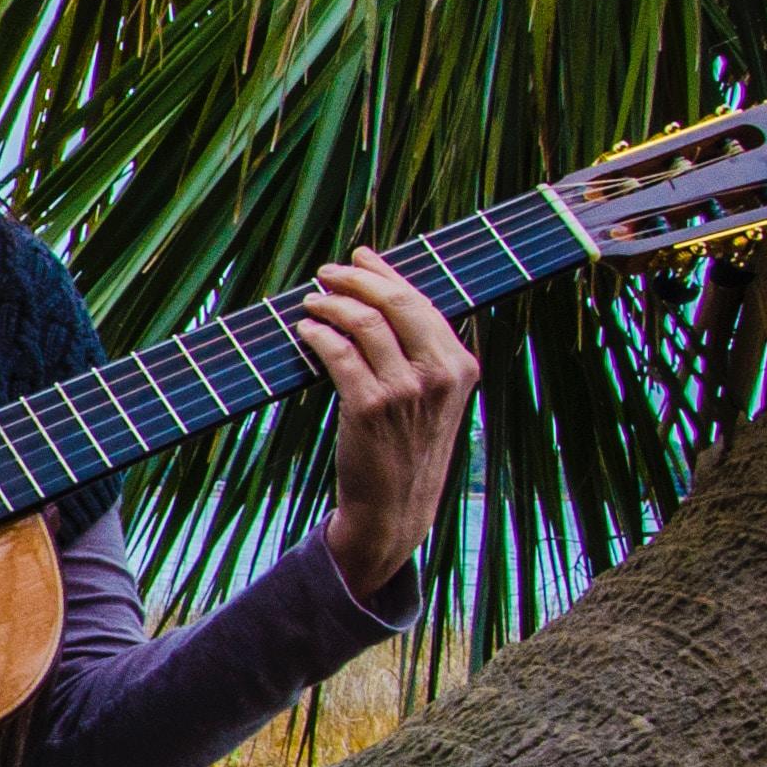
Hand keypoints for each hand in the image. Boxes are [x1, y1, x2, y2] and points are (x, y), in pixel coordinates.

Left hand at [294, 249, 477, 601]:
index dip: (386, 273)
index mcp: (461, 365)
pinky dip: (318, 334)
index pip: (422, 301)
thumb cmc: (405, 451)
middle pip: (395, 302)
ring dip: (331, 303)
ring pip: (363, 323)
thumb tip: (383, 299)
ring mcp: (406, 391)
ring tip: (310, 301)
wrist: (393, 510)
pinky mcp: (369, 408)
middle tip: (326, 272)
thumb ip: (421, 355)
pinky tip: (305, 330)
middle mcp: (440, 374)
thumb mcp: (432, 400)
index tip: (360, 256)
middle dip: (356, 278)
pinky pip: (338, 354)